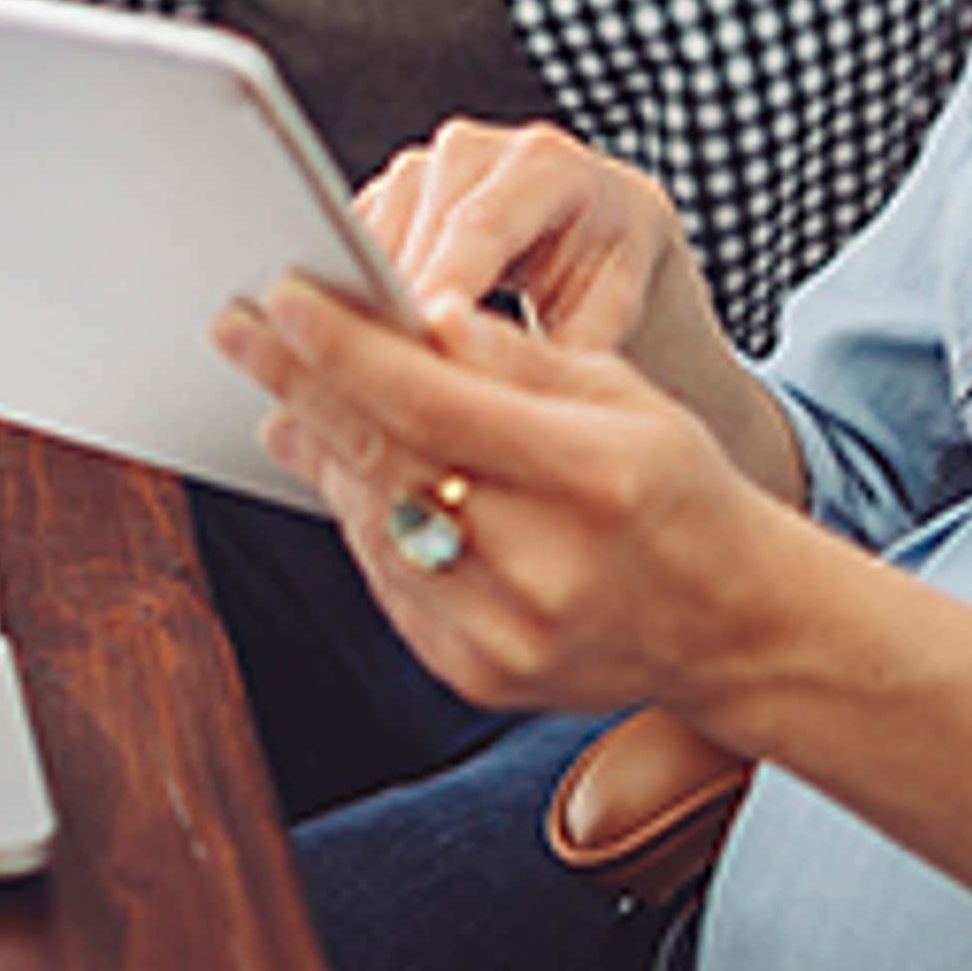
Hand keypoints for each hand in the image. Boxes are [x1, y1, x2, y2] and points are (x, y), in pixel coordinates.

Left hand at [210, 273, 811, 721]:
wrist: (735, 626)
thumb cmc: (677, 488)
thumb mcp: (625, 395)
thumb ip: (519, 359)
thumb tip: (425, 315)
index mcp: (592, 477)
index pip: (434, 402)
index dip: (346, 346)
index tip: (281, 294)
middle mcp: (545, 566)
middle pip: (385, 459)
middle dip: (298, 384)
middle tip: (236, 328)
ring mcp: (507, 633)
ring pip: (375, 522)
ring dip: (316, 448)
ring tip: (275, 390)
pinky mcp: (478, 675)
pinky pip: (388, 582)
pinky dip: (357, 515)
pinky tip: (333, 464)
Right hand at [354, 121, 756, 455]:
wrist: (598, 220)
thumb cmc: (610, 267)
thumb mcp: (614, 304)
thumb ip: (573, 343)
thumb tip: (515, 394)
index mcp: (545, 163)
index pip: (483, 227)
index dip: (447, 284)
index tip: (423, 342)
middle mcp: (472, 150)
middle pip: (417, 233)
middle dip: (396, 310)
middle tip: (381, 385)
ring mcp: (419, 168)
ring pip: (367, 241)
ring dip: (360, 310)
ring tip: (363, 382)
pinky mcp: (383, 196)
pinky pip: (346, 250)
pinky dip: (346, 303)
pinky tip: (352, 356)